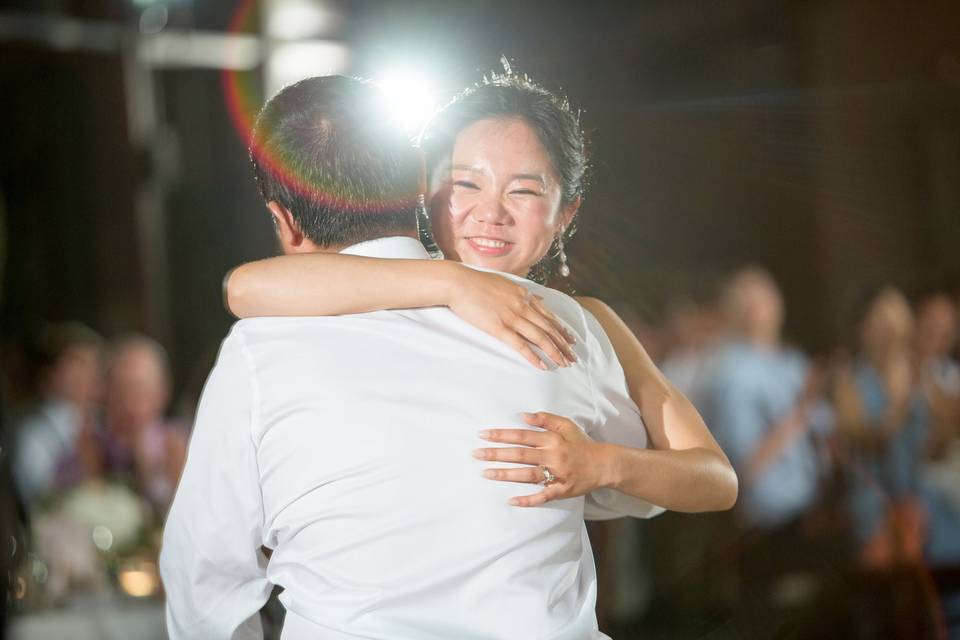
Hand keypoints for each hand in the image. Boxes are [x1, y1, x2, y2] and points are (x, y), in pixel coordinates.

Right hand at [447, 265, 575, 369]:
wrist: (459, 282)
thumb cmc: (477, 282)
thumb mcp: (505, 283)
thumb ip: (522, 291)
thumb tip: (536, 296)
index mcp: (524, 295)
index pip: (548, 315)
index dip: (562, 329)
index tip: (571, 340)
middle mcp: (522, 306)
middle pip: (549, 328)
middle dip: (563, 344)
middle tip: (573, 357)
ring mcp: (512, 317)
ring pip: (540, 338)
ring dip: (555, 352)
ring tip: (564, 364)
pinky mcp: (499, 328)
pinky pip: (521, 345)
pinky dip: (534, 357)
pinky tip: (543, 366)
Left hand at [473, 412, 613, 506]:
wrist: (604, 464)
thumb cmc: (581, 443)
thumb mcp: (566, 425)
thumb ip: (544, 418)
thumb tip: (522, 415)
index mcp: (552, 439)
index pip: (522, 436)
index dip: (501, 435)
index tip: (483, 435)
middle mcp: (553, 456)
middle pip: (520, 455)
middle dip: (497, 454)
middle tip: (476, 454)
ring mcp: (557, 474)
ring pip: (527, 475)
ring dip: (506, 474)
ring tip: (486, 473)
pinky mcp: (561, 490)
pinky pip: (542, 496)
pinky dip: (527, 500)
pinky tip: (511, 501)